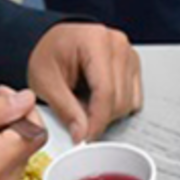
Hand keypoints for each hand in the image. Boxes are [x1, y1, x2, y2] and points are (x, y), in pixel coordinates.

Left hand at [28, 23, 142, 143]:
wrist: (54, 44)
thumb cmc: (48, 55)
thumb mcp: (45, 82)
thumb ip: (65, 109)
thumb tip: (82, 133)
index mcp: (95, 41)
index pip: (106, 91)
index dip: (96, 121)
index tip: (85, 138)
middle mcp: (117, 45)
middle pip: (120, 100)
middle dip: (99, 117)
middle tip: (77, 115)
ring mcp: (129, 55)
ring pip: (128, 104)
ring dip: (107, 113)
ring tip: (85, 101)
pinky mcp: (134, 67)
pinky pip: (134, 100)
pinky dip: (116, 108)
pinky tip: (98, 98)